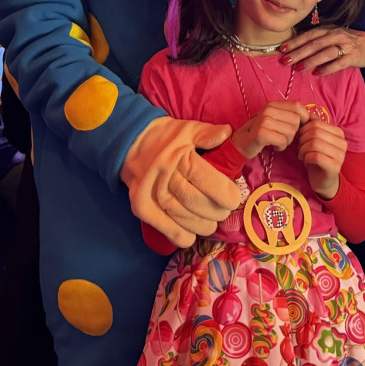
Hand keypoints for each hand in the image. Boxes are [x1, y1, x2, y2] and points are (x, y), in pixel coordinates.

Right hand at [121, 117, 240, 246]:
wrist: (130, 143)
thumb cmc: (165, 138)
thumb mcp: (188, 129)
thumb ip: (209, 134)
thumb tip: (227, 134)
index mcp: (179, 158)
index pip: (209, 182)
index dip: (227, 195)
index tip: (234, 199)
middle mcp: (165, 178)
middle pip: (199, 204)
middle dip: (218, 211)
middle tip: (223, 210)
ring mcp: (152, 196)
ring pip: (187, 220)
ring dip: (205, 225)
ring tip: (211, 220)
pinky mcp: (142, 209)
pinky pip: (170, 230)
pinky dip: (185, 236)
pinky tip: (193, 232)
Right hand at [232, 101, 307, 159]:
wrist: (241, 143)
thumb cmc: (262, 132)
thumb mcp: (275, 119)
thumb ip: (290, 115)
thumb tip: (312, 117)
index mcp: (273, 104)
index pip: (298, 106)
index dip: (304, 118)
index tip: (299, 128)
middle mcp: (268, 109)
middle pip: (296, 121)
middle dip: (293, 133)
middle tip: (283, 137)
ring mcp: (264, 120)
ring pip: (291, 132)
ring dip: (287, 141)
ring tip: (277, 141)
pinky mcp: (261, 133)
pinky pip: (282, 141)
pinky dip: (280, 147)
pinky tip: (273, 146)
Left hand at [280, 25, 364, 73]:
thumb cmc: (346, 42)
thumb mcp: (331, 35)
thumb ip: (317, 39)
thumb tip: (295, 48)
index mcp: (328, 29)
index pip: (309, 34)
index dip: (295, 41)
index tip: (282, 48)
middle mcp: (336, 35)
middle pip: (315, 43)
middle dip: (299, 52)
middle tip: (286, 60)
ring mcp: (345, 45)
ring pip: (326, 52)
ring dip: (311, 60)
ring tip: (299, 68)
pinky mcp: (353, 57)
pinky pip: (339, 63)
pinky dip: (327, 68)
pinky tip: (317, 73)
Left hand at [297, 118, 347, 198]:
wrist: (323, 180)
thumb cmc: (317, 157)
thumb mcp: (315, 139)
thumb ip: (313, 126)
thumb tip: (307, 113)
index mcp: (339, 133)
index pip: (317, 123)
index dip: (304, 129)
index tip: (301, 138)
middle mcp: (342, 143)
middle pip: (315, 132)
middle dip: (302, 139)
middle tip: (299, 147)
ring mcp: (340, 155)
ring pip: (315, 143)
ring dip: (303, 149)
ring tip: (301, 154)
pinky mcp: (335, 167)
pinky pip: (316, 156)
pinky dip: (306, 157)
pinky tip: (305, 161)